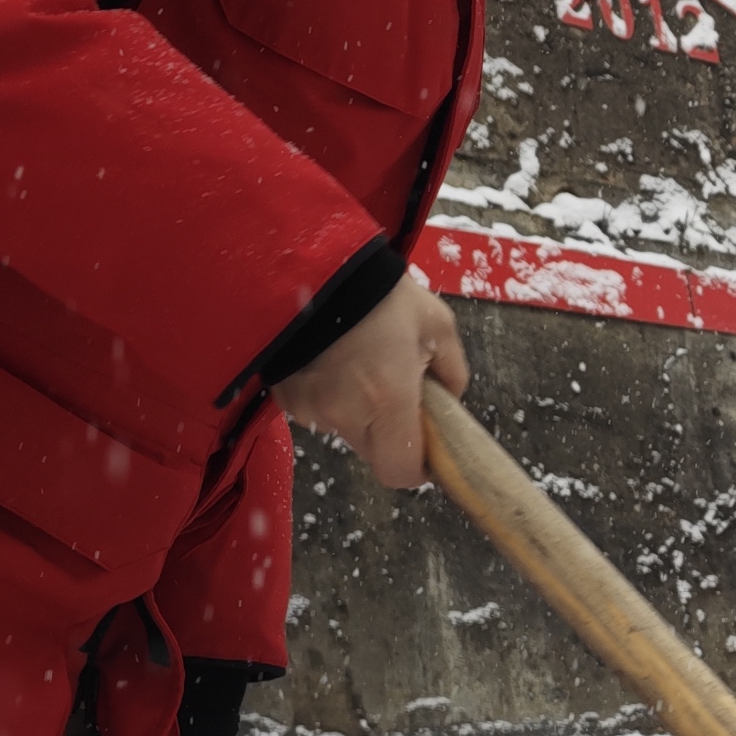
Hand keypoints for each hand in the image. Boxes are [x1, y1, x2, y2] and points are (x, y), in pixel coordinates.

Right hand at [276, 272, 466, 489]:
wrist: (312, 264)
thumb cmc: (381, 293)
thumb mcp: (436, 324)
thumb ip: (452, 372)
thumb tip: (449, 402)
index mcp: (388, 400)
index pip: (400, 471)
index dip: (416, 468)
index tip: (425, 449)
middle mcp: (344, 412)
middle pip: (372, 453)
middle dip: (388, 434)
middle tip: (395, 395)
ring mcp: (308, 406)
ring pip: (343, 431)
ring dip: (357, 413)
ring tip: (360, 367)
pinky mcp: (284, 395)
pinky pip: (315, 411)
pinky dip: (329, 396)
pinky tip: (332, 361)